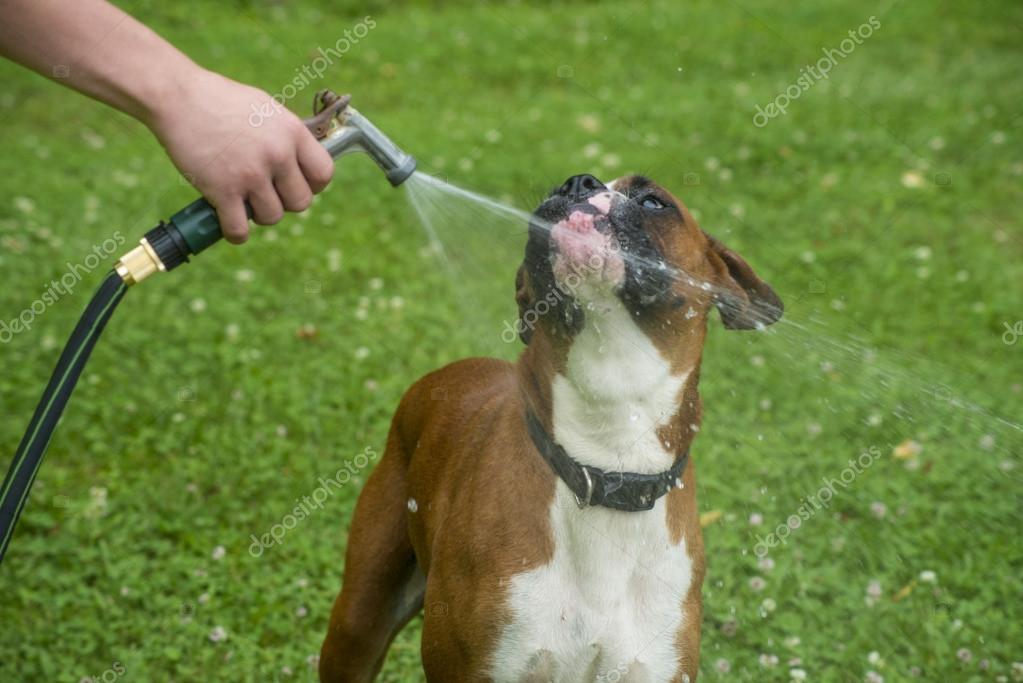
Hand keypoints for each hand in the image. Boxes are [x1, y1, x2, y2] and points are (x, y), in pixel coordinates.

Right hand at [144, 69, 333, 242]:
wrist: (177, 95)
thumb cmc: (219, 100)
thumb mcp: (266, 109)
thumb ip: (286, 136)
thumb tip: (302, 162)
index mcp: (292, 132)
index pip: (323, 173)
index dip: (313, 185)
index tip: (296, 184)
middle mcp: (277, 154)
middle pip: (301, 202)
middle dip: (284, 202)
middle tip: (264, 192)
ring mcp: (251, 173)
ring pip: (272, 217)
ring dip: (258, 214)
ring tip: (242, 199)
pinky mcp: (223, 190)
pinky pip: (240, 229)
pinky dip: (235, 232)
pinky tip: (228, 221)